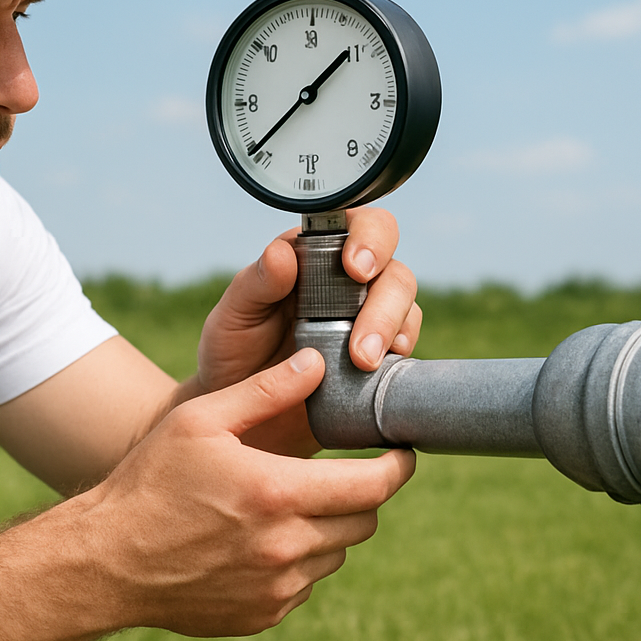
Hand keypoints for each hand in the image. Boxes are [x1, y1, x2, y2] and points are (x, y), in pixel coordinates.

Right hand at [81, 348, 415, 635]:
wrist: (106, 561)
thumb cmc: (150, 482)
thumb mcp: (201, 421)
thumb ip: (265, 390)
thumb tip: (316, 361)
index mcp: (276, 492)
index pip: (373, 485)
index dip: (398, 467)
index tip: (403, 453)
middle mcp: (285, 548)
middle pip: (363, 521)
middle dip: (361, 493)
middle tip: (339, 472)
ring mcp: (276, 589)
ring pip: (335, 553)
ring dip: (328, 527)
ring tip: (288, 502)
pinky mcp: (263, 614)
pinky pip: (305, 585)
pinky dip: (298, 561)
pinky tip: (260, 539)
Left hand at [190, 206, 421, 455]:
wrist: (241, 415)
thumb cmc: (234, 353)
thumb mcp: (234, 316)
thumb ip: (256, 283)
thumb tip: (283, 252)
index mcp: (314, 256)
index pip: (359, 226)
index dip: (369, 238)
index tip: (356, 268)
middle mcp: (349, 282)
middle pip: (393, 270)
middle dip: (383, 302)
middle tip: (359, 340)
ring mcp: (367, 318)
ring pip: (406, 306)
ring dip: (391, 329)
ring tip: (363, 362)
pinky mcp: (379, 355)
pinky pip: (405, 345)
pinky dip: (400, 353)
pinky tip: (380, 369)